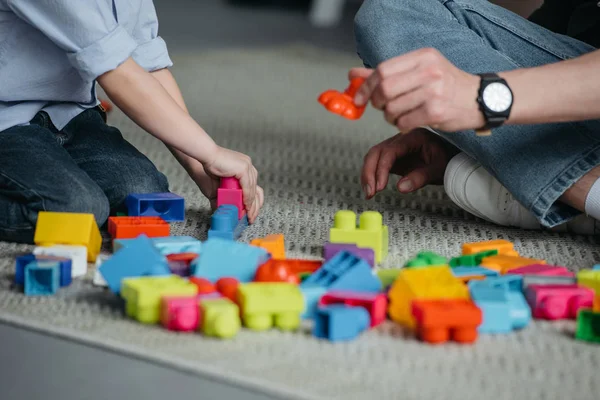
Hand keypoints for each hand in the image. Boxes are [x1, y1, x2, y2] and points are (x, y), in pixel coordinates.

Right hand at [202, 146, 263, 222]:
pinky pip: (248, 187)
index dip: (254, 202)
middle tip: (251, 218)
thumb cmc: (210, 169)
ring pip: (253, 190)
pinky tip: (245, 206)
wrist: (205, 157)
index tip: (250, 213)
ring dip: (251, 205)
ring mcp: (248, 166)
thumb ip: (224, 197)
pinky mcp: (243, 168)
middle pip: (257, 190)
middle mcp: (249, 166)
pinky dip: (247, 198)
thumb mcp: (219, 187)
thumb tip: (223, 210)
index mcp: (245, 168)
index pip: (254, 188)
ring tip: (247, 215)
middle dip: (255, 206)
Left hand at [350, 48, 484, 132]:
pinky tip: (409, 122)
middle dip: (377, 102)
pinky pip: (404, 122)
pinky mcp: (436, 111)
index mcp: (422, 57)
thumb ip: (386, 73)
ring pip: (392, 108)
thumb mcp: (419, 71)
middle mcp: (428, 71)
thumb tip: (353, 75)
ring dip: (390, 117)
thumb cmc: (447, 85)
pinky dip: (401, 125)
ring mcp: (433, 91)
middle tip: (382, 107)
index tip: (359, 98)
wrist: (480, 99)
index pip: (382, 70)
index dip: (366, 86)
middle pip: (384, 89)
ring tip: (399, 115)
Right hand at [361, 128, 457, 198]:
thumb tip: (400, 187)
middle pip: (376, 152)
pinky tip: (372, 188)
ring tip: (369, 193)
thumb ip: (421, 177)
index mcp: (413, 137)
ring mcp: (395, 146)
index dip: (381, 169)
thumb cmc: (448, 160)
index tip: (380, 186)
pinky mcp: (393, 156)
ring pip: (373, 157)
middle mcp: (401, 139)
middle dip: (369, 172)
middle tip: (370, 192)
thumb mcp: (438, 169)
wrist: (452, 158)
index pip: (390, 151)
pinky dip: (372, 175)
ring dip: (368, 175)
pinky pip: (377, 163)